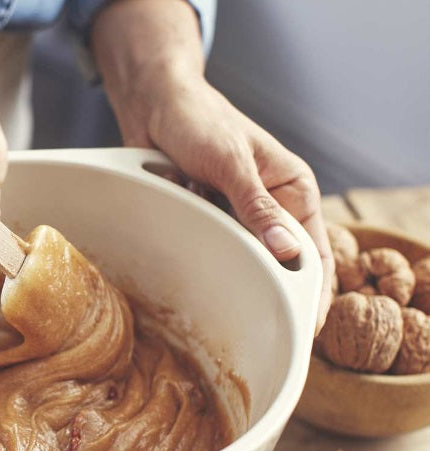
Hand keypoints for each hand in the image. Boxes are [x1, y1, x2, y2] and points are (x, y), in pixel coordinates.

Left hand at [91, 0, 333, 330]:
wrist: (155, 106)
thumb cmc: (201, 121)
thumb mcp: (232, 165)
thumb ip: (258, 208)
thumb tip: (288, 254)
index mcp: (293, 190)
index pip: (313, 250)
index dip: (312, 291)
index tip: (305, 327)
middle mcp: (270, 207)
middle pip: (276, 262)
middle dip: (264, 286)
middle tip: (254, 322)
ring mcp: (237, 215)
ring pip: (239, 257)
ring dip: (222, 261)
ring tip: (209, 270)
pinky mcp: (207, 218)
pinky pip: (208, 246)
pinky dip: (197, 247)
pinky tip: (185, 239)